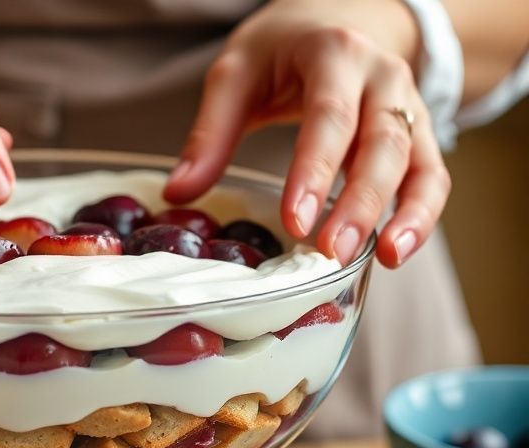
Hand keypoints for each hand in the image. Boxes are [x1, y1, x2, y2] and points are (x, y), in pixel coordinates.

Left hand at [164, 0, 449, 267]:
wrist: (335, 16)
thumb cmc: (282, 47)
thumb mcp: (236, 72)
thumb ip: (210, 133)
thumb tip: (180, 194)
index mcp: (334, 54)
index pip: (328, 117)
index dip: (313, 172)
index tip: (296, 221)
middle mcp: (382, 77)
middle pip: (382, 143)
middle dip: (359, 202)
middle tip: (331, 251)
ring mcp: (407, 105)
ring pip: (417, 161)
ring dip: (403, 214)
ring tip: (382, 259)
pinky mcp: (417, 132)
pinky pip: (431, 174)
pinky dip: (423, 214)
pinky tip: (395, 250)